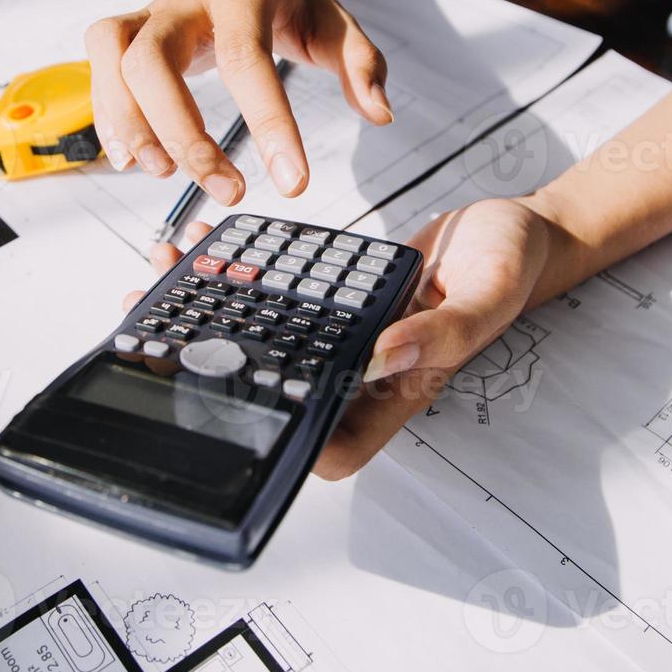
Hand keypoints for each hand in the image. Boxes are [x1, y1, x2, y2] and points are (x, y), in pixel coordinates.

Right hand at [85, 0, 393, 208]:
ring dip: (132, 123)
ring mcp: (150, 11)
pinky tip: (130, 158)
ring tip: (165, 174)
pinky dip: (107, 114)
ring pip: (115, 57)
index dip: (269, 125)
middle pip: (155, 59)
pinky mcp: (127, 30)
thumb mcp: (335, 21)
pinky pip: (97, 63)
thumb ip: (361, 64)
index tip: (293, 182)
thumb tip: (379, 113)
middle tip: (227, 189)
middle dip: (184, 133)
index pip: (248, 60)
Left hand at [122, 200, 574, 481]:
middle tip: (157, 331)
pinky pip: (283, 296)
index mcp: (401, 388)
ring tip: (166, 277)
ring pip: (271, 342)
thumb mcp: (487, 292)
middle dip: (218, 370)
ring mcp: (348, 334)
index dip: (283, 443)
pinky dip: (245, 273)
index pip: (334, 444)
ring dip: (216, 316)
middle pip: (285, 391)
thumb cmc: (511, 265)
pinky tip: (215, 245)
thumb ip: (441, 330)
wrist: (514, 227)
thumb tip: (382, 355)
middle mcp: (365, 369)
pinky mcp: (338, 299)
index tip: (227, 408)